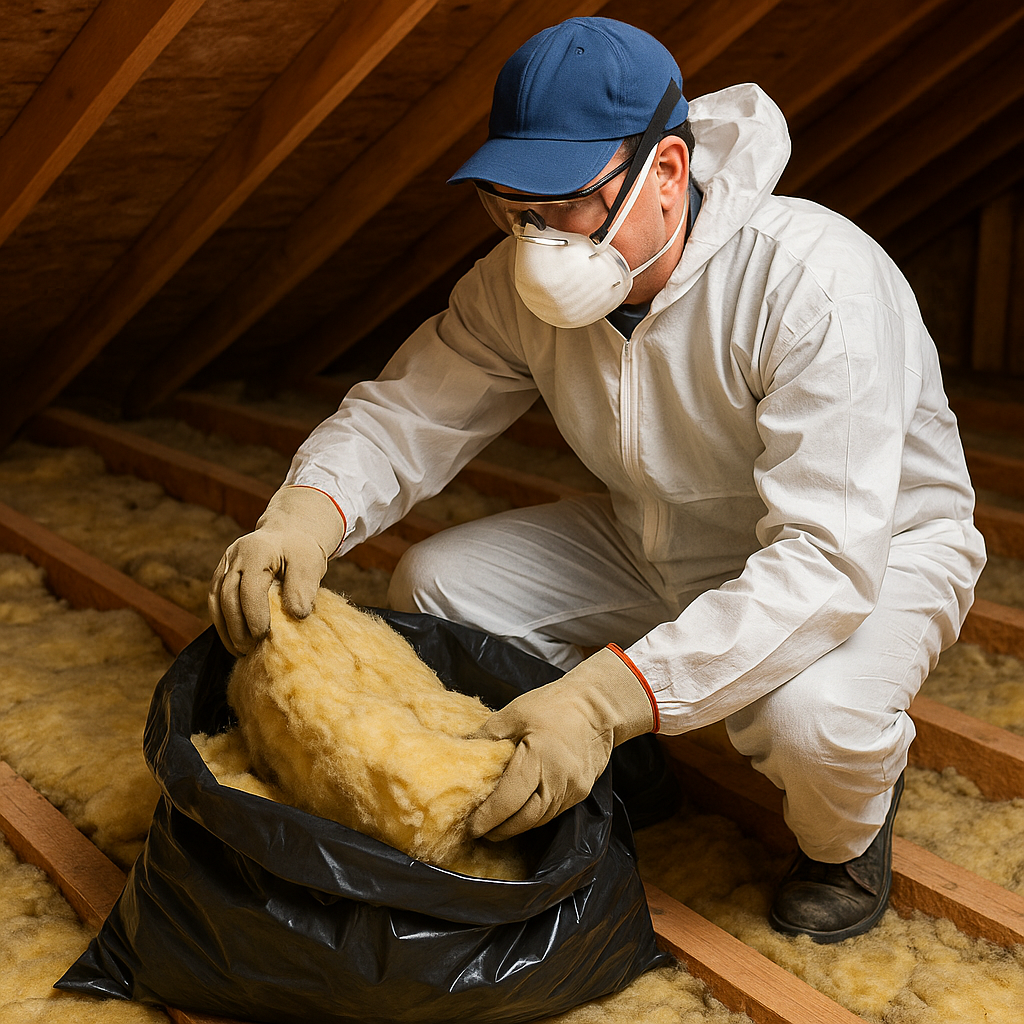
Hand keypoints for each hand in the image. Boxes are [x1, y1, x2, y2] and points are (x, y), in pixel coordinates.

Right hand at [208, 486, 344, 655]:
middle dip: (237, 626)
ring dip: (226, 628)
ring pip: (216, 600)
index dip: (255, 614)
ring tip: (241, 651)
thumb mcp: (310, 563)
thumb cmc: (301, 551)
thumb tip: (297, 615)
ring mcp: (225, 564)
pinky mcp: (221, 575)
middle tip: (251, 649)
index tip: (264, 635)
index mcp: (257, 550)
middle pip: (227, 596)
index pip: (250, 588)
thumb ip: (304, 587)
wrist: (288, 534)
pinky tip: (233, 641)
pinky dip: (222, 623)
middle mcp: (235, 556)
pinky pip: (214, 601)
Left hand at [469, 646, 656, 840]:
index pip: (508, 799)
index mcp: (538, 758)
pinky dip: (533, 817)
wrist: (598, 706)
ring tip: (494, 827)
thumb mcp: (515, 712)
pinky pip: (553, 812)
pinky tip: (519, 814)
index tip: (469, 826)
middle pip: (525, 818)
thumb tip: (459, 748)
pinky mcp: (580, 792)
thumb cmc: (553, 705)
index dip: (487, 817)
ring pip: (540, 819)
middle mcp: (558, 780)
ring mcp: (573, 789)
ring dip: (516, 827)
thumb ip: (487, 734)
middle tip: (477, 832)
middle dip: (500, 830)